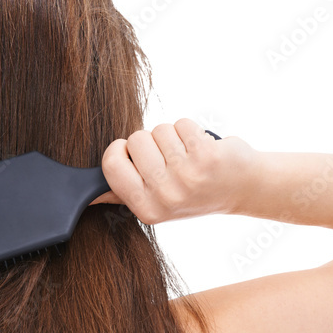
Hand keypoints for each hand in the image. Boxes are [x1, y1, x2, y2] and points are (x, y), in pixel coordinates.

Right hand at [89, 118, 258, 223]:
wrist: (243, 188)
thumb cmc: (195, 191)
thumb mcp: (157, 202)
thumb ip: (124, 194)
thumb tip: (89, 195)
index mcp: (146, 208)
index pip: (110, 163)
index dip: (121, 150)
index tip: (138, 156)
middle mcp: (165, 196)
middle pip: (135, 140)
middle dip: (151, 141)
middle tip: (172, 160)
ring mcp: (186, 176)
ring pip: (159, 129)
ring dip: (173, 136)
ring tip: (189, 155)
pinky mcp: (205, 156)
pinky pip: (181, 123)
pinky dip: (191, 129)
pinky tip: (202, 147)